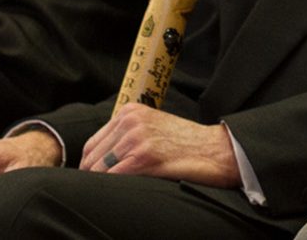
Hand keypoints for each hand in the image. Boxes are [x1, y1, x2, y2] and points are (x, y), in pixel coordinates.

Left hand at [76, 105, 239, 187]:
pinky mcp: (143, 157)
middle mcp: (130, 121)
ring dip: (102, 185)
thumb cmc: (187, 144)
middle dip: (93, 178)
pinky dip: (112, 189)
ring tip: (111, 194)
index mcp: (130, 112)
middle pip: (92, 158)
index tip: (93, 181)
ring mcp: (136, 138)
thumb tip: (98, 163)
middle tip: (100, 193)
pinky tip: (122, 193)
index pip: (92, 144)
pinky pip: (112, 179)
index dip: (89, 166)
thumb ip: (127, 136)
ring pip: (99, 171)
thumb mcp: (153, 128)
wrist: (216, 150)